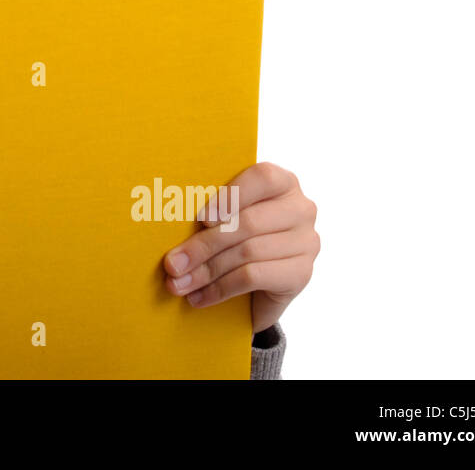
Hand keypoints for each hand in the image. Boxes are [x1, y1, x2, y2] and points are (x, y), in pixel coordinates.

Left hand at [161, 161, 318, 333]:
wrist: (256, 287)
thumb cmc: (234, 238)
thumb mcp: (224, 218)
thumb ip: (209, 213)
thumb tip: (168, 217)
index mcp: (282, 182)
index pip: (262, 177)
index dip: (229, 196)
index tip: (200, 218)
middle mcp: (301, 208)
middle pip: (247, 223)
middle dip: (203, 245)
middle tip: (172, 264)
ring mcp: (306, 242)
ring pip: (247, 253)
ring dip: (206, 271)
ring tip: (178, 283)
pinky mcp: (302, 274)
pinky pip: (254, 277)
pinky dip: (220, 289)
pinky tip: (200, 297)